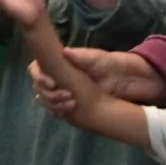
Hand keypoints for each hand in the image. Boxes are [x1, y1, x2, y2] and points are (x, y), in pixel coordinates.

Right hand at [30, 48, 165, 115]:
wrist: (128, 81)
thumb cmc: (110, 64)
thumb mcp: (97, 58)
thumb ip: (80, 56)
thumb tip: (64, 52)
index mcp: (59, 63)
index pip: (37, 68)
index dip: (39, 76)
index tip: (51, 83)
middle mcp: (57, 77)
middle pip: (38, 86)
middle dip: (47, 93)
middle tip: (64, 96)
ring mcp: (63, 91)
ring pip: (45, 99)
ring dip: (52, 103)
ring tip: (70, 105)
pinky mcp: (70, 104)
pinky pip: (56, 109)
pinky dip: (58, 111)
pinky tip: (67, 113)